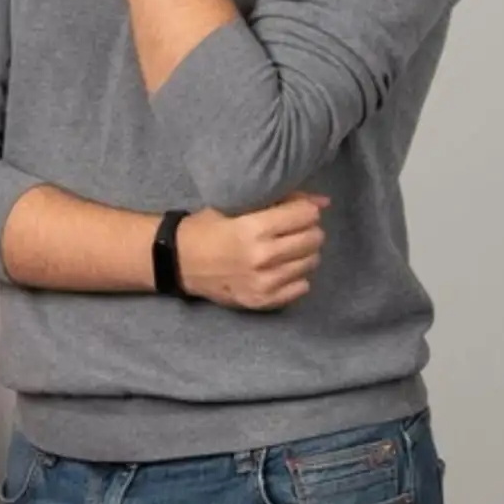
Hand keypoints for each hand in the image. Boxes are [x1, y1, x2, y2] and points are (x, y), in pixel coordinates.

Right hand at [176, 193, 328, 310]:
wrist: (179, 262)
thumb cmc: (208, 227)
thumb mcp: (238, 205)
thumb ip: (282, 201)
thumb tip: (324, 202)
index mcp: (254, 228)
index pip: (306, 215)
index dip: (306, 209)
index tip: (297, 210)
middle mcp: (262, 257)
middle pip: (313, 239)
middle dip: (308, 229)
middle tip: (294, 229)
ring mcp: (263, 283)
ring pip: (310, 262)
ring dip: (304, 252)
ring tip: (286, 248)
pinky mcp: (262, 301)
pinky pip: (301, 287)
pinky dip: (296, 275)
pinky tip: (281, 268)